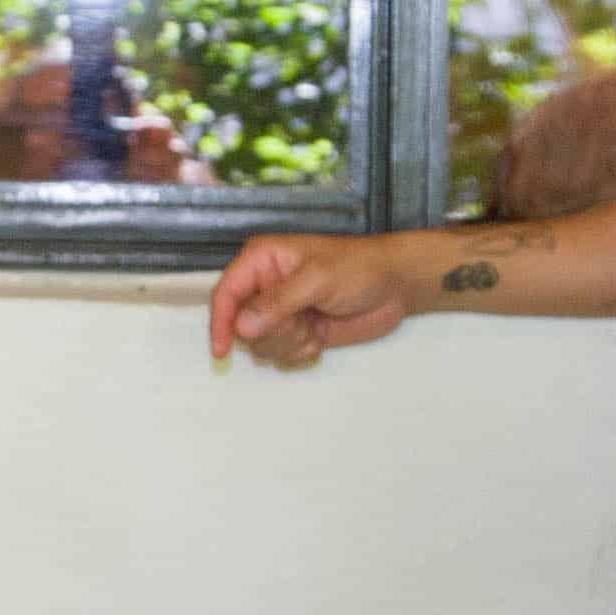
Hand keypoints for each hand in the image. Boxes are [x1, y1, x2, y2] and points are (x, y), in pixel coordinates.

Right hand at [205, 231, 414, 369]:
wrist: (396, 285)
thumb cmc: (360, 268)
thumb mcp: (318, 279)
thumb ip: (278, 303)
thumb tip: (242, 327)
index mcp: (262, 260)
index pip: (227, 293)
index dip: (220, 322)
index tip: (222, 350)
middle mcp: (265, 286)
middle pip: (241, 326)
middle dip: (272, 331)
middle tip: (301, 319)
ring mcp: (281, 311)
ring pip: (262, 344)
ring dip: (289, 342)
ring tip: (314, 323)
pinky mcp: (297, 330)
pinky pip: (283, 354)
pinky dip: (302, 350)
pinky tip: (321, 332)